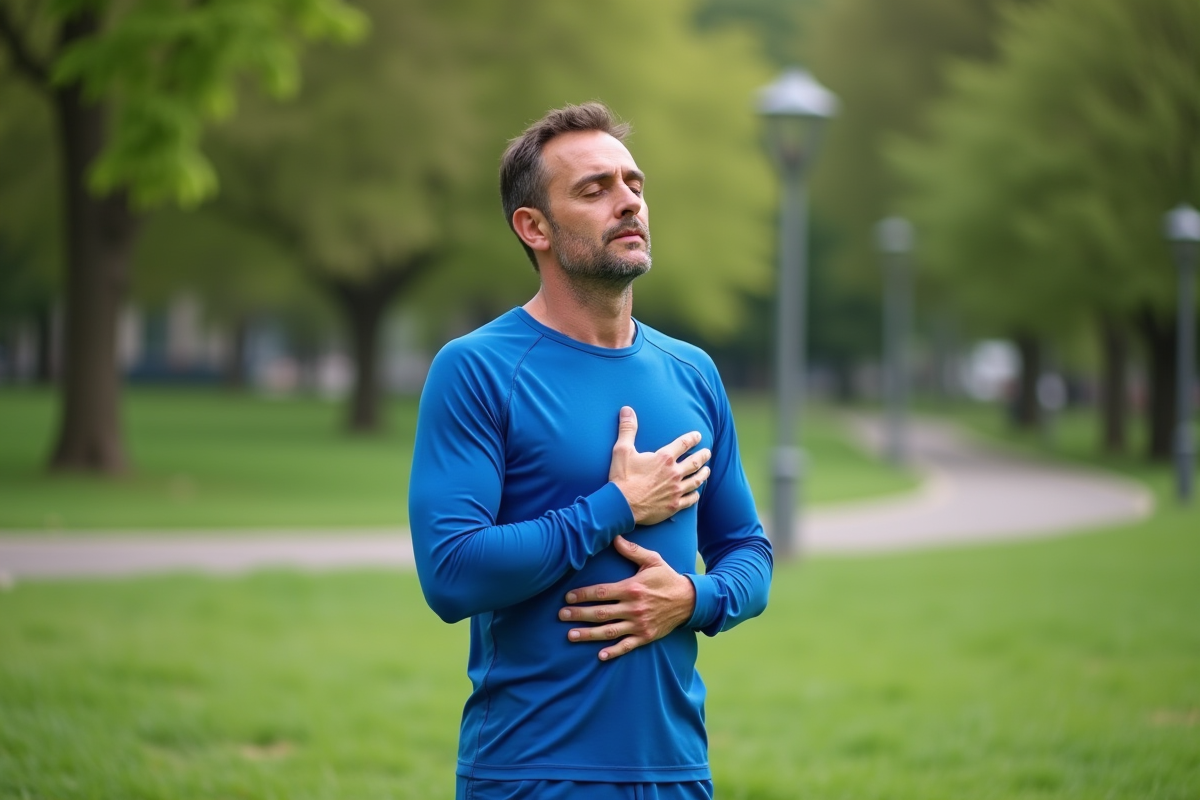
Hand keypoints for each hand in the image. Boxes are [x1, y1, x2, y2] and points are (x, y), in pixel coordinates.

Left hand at [559, 536, 696, 661]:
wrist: (690, 600)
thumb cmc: (667, 578)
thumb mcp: (652, 560)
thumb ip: (632, 550)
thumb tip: (615, 537)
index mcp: (632, 588)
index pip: (602, 592)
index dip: (583, 595)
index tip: (568, 597)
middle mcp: (633, 608)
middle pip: (601, 613)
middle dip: (579, 614)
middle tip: (561, 615)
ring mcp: (639, 624)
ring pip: (609, 631)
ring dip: (589, 634)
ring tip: (571, 635)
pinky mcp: (646, 636)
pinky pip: (627, 645)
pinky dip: (613, 651)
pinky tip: (599, 655)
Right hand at [608, 406, 710, 525]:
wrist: (621, 506)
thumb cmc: (622, 478)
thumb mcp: (622, 450)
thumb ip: (627, 429)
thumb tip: (626, 410)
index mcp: (664, 458)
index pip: (684, 444)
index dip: (692, 438)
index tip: (698, 436)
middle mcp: (674, 473)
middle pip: (695, 462)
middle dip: (703, 456)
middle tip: (708, 452)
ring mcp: (676, 490)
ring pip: (696, 480)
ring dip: (703, 474)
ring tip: (707, 470)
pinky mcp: (674, 505)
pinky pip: (691, 499)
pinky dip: (695, 495)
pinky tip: (697, 493)